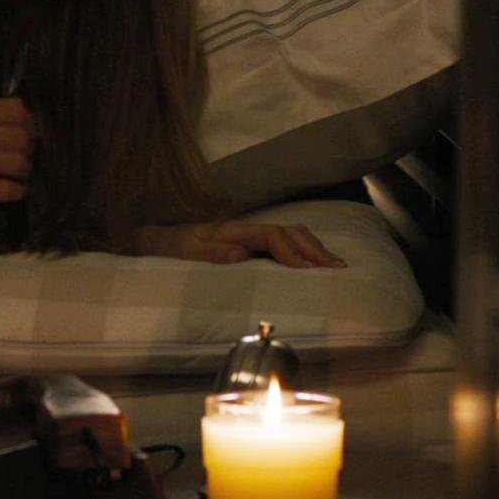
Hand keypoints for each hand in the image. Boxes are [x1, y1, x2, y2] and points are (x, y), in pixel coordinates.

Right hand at [0, 90, 33, 203]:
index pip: (16, 110)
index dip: (27, 119)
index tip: (26, 126)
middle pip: (23, 137)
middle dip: (30, 144)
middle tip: (26, 149)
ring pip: (19, 163)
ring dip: (25, 167)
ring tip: (20, 170)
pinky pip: (5, 190)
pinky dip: (17, 190)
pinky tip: (15, 189)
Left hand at [133, 221, 346, 268]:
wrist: (161, 238)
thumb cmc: (175, 248)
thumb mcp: (188, 252)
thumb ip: (212, 254)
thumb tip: (240, 254)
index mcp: (234, 230)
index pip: (271, 235)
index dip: (291, 252)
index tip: (307, 271)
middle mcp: (247, 228)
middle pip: (289, 231)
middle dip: (314, 249)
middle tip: (336, 269)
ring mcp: (251, 233)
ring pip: (291, 233)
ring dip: (314, 247)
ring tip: (336, 265)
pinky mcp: (252, 241)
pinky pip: (285, 240)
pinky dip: (305, 248)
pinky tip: (316, 260)